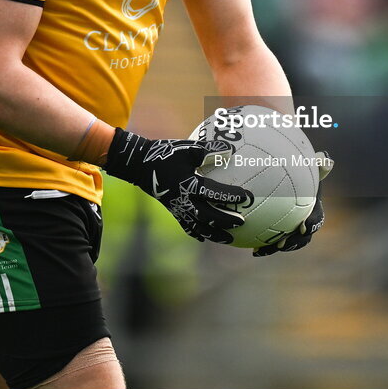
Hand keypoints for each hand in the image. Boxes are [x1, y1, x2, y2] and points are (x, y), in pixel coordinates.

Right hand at [103, 128, 252, 243]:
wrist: (139, 165)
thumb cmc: (166, 154)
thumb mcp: (188, 149)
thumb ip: (209, 150)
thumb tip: (230, 150)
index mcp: (189, 185)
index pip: (215, 193)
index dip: (231, 196)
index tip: (247, 197)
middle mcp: (184, 200)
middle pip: (208, 216)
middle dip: (225, 221)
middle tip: (242, 223)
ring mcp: (177, 208)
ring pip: (198, 226)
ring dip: (214, 234)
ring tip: (229, 239)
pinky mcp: (172, 210)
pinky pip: (186, 226)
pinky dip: (196, 233)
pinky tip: (204, 237)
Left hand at [254, 151, 333, 256]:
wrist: (281, 179)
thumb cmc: (297, 171)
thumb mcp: (306, 166)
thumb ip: (316, 164)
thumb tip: (327, 160)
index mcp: (312, 208)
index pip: (316, 218)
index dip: (312, 224)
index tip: (304, 226)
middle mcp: (304, 222)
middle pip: (303, 237)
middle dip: (294, 242)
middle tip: (282, 243)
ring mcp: (291, 229)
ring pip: (288, 243)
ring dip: (276, 247)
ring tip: (262, 250)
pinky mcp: (278, 232)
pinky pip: (272, 243)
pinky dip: (264, 247)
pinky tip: (253, 250)